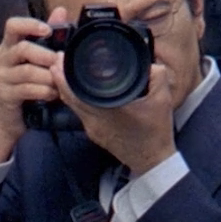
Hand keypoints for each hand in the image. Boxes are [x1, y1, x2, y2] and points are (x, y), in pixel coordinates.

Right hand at [0, 8, 67, 164]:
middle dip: (45, 55)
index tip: (48, 30)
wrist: (9, 116)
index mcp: (9, 46)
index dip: (30, 24)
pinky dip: (44, 91)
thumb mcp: (37, 59)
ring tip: (59, 83)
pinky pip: (27, 89)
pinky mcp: (4, 95)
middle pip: (23, 48)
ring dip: (48, 77)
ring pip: (27, 71)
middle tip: (60, 62)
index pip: (12, 25)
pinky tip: (52, 94)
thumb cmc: (26, 84)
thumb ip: (47, 36)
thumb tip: (61, 11)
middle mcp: (1, 59)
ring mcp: (0, 77)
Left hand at [52, 54, 178, 176]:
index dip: (65, 76)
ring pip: (72, 106)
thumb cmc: (157, 132)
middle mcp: (96, 121)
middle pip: (69, 98)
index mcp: (109, 110)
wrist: (152, 161)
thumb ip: (157, 76)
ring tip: (62, 72)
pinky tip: (76, 90)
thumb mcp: (163, 100)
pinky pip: (79, 113)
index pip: (77, 92)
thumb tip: (150, 63)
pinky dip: (75, 100)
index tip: (61, 60)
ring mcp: (92, 129)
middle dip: (60, 78)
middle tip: (57, 61)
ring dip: (66, 89)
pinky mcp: (94, 133)